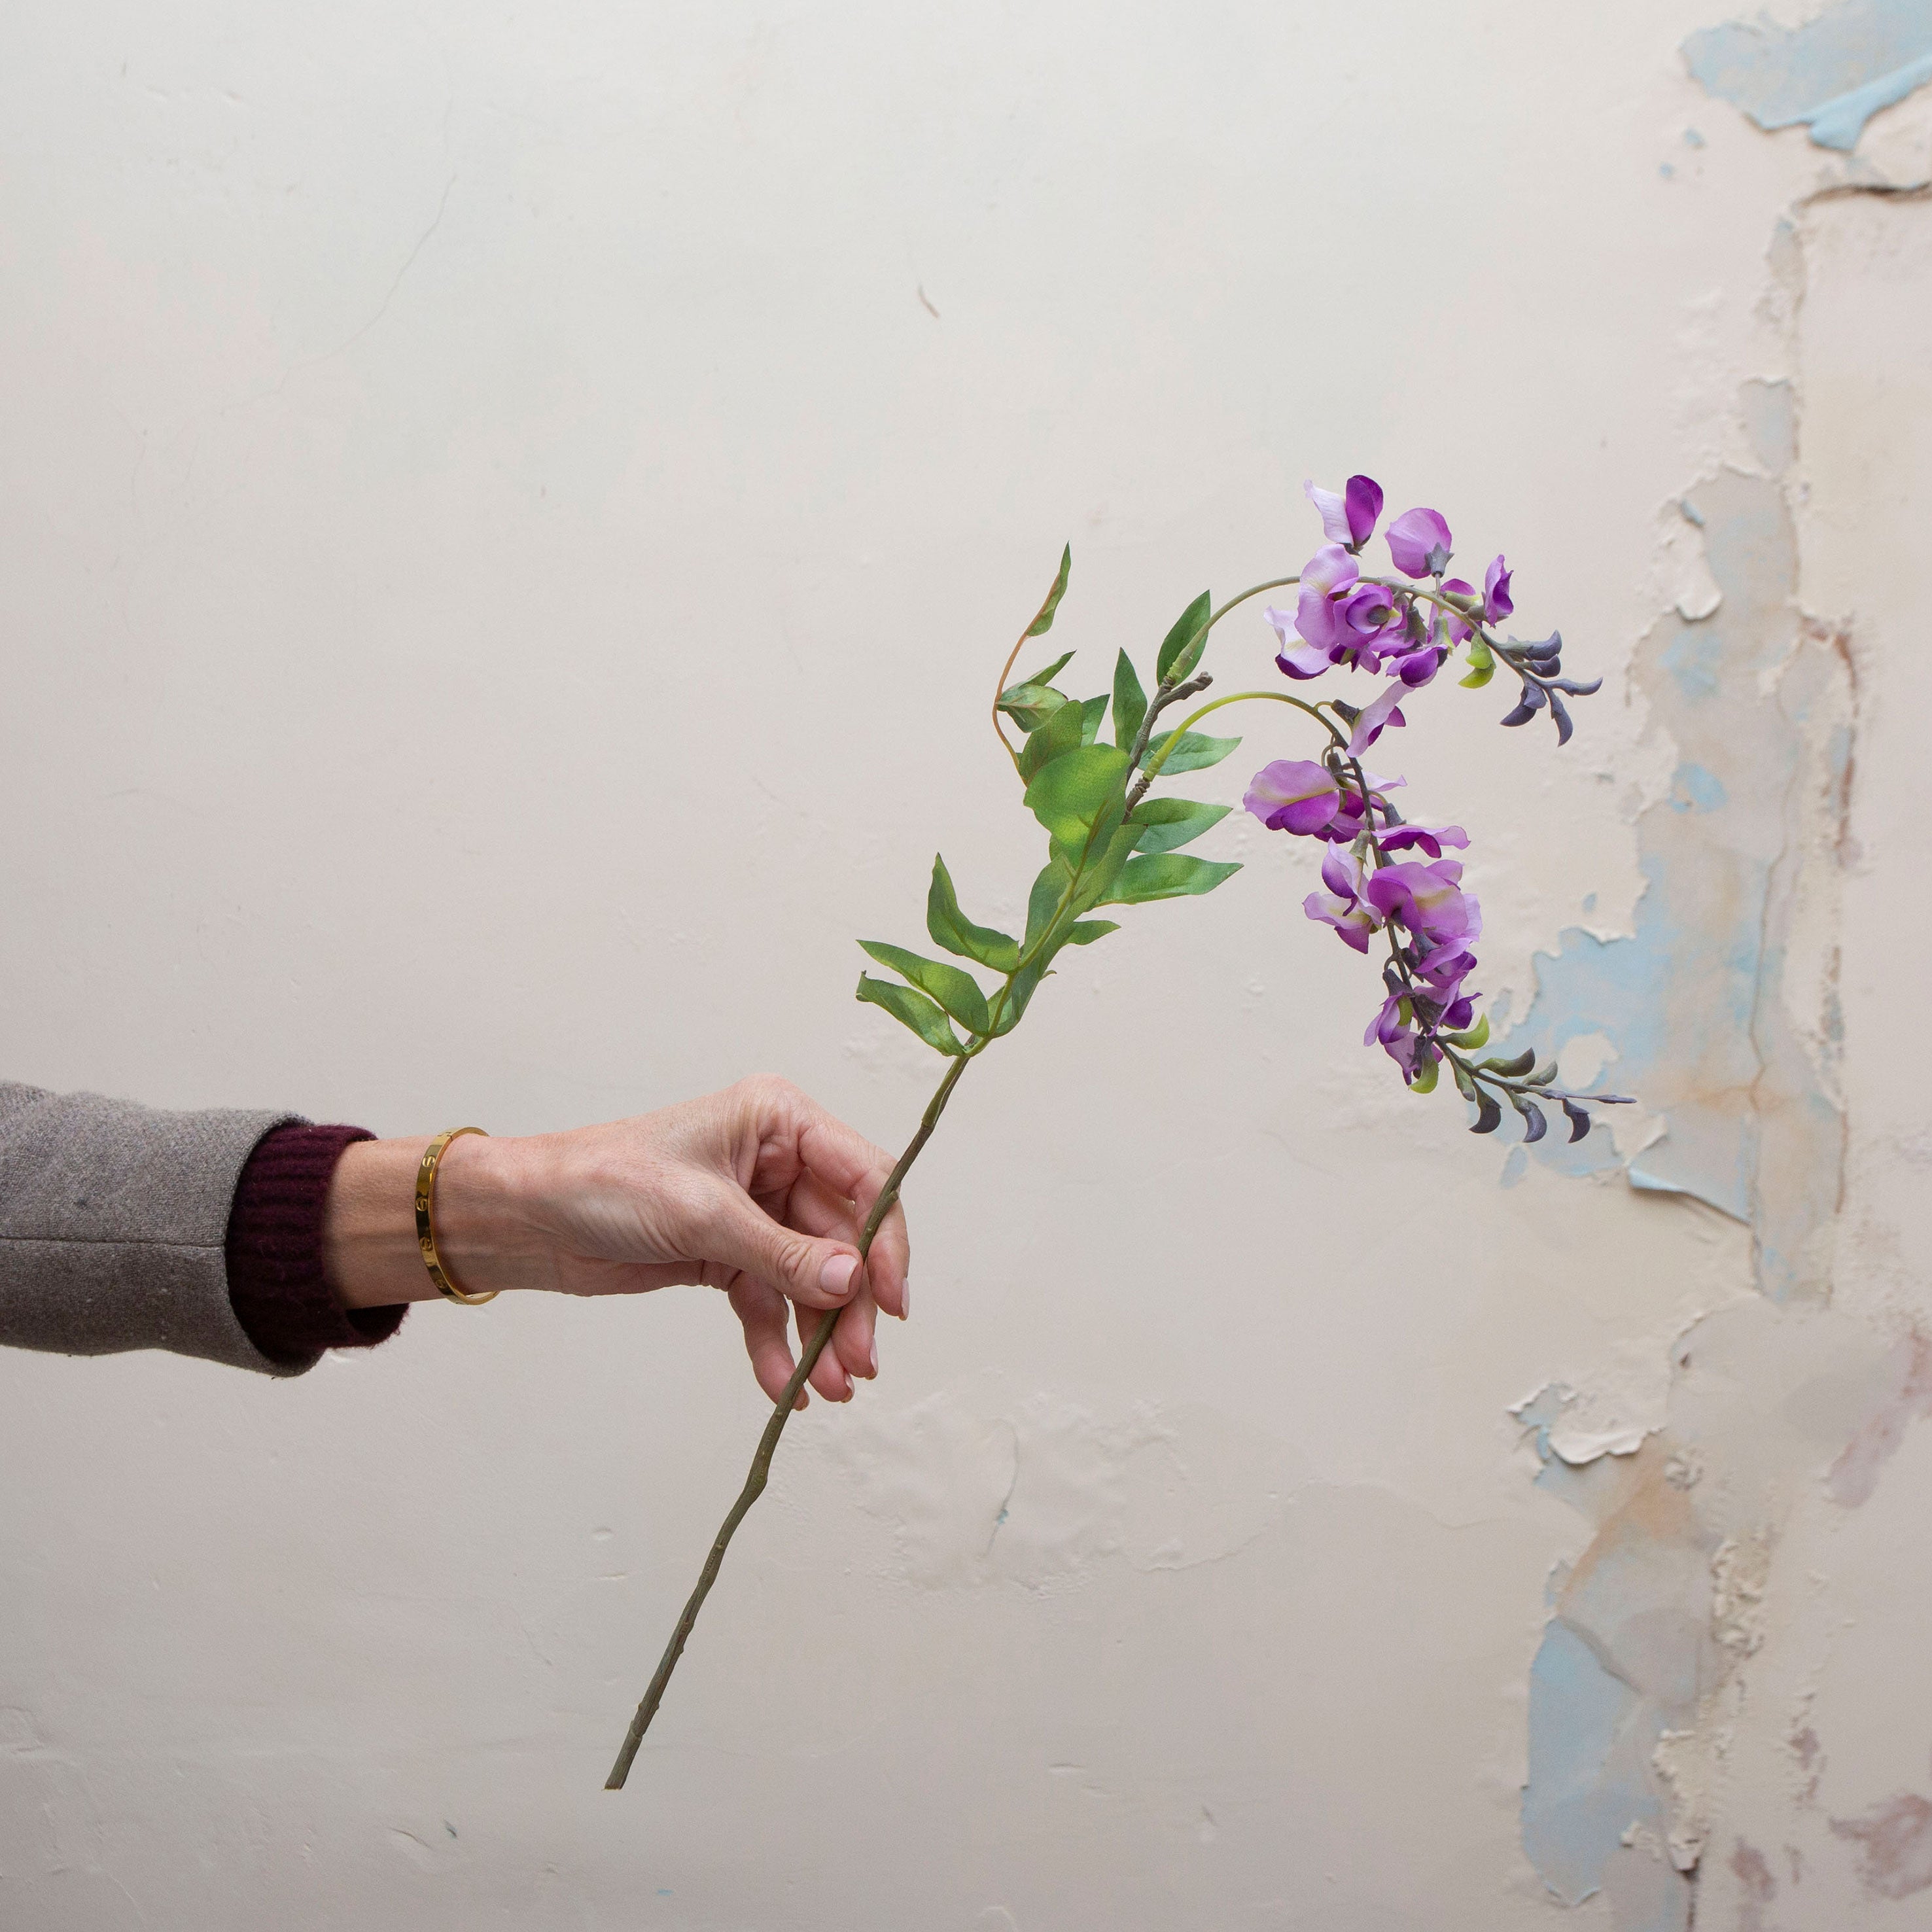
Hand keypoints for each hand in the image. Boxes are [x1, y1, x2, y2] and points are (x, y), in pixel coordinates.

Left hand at [323, 1077, 909, 1406]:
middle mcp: (776, 1161)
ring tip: (831, 1387)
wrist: (527, 1219)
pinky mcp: (727, 1253)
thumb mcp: (701, 1216)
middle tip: (858, 1365)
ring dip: (820, 1333)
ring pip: (811, 1277)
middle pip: (842, 1238)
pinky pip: (769, 1301)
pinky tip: (785, 1386)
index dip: (886, 1240)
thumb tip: (852, 1282)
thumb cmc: (603, 1183)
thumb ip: (783, 1254)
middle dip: (850, 1304)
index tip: (891, 1302)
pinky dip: (777, 1343)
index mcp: (779, 1120)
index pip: (864, 1177)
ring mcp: (755, 1210)